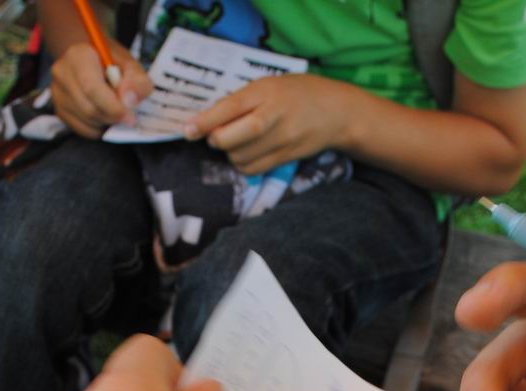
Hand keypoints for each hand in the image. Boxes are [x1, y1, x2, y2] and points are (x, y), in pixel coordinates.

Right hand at [50, 41, 152, 137]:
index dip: (113, 107)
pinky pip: (81, 129)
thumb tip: (129, 102)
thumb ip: (137, 81)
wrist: (92, 60)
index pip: (92, 89)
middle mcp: (62, 73)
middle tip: (128, 116)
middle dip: (112, 117)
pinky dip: (98, 128)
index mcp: (79, 56)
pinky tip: (105, 116)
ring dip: (106, 122)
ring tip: (115, 110)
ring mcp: (57, 93)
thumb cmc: (112, 62)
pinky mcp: (59, 109)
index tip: (130, 116)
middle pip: (89, 108)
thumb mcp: (131, 65)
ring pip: (86, 121)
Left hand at [186, 75, 352, 173]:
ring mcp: (281, 140)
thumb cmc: (297, 93)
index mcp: (266, 91)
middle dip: (216, 140)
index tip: (187, 130)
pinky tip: (248, 153)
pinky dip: (243, 164)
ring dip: (230, 153)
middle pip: (232, 139)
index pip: (230, 108)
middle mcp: (274, 116)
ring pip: (239, 158)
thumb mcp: (269, 85)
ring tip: (236, 142)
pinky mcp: (286, 158)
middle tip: (215, 135)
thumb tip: (207, 121)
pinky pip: (253, 169)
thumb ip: (242, 100)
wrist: (337, 112)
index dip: (205, 122)